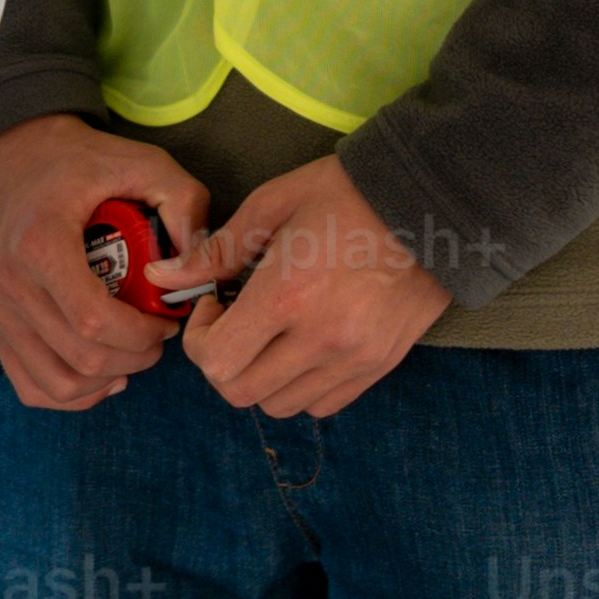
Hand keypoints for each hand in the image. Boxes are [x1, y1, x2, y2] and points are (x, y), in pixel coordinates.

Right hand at [0, 114, 210, 413]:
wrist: (15, 156)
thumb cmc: (78, 162)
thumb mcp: (141, 162)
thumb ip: (183, 202)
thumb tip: (198, 264)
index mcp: (42, 244)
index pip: (94, 321)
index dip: (142, 335)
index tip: (167, 321)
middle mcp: (11, 284)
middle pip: (82, 357)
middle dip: (136, 358)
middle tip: (157, 337)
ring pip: (58, 383)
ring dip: (106, 379)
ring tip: (131, 353)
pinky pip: (32, 387)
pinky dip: (72, 393)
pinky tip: (101, 372)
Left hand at [189, 155, 450, 417]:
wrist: (435, 203)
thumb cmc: (348, 193)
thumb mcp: (274, 205)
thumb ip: (216, 249)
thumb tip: (164, 276)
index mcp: (288, 296)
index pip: (217, 361)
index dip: (200, 338)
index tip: (215, 302)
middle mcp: (321, 340)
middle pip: (240, 393)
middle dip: (222, 361)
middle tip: (235, 320)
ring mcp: (355, 359)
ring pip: (280, 405)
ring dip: (260, 376)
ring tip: (271, 332)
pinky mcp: (380, 366)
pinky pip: (322, 404)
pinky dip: (300, 386)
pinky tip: (303, 345)